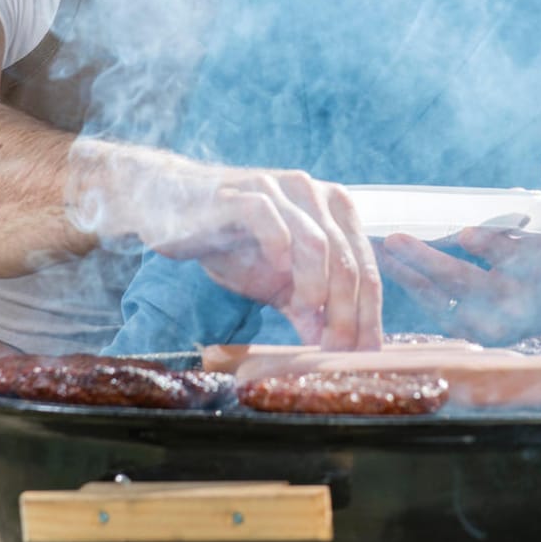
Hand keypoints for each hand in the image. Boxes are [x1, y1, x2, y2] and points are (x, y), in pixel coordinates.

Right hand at [70, 142, 382, 349]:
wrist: (172, 206)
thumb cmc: (232, 242)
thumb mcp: (276, 282)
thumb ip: (307, 307)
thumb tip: (334, 349)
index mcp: (333, 208)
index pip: (364, 265)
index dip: (369, 312)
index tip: (368, 352)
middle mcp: (314, 193)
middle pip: (346, 258)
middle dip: (347, 310)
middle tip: (341, 349)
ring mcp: (279, 189)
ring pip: (316, 239)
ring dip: (318, 285)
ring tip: (312, 319)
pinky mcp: (242, 192)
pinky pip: (269, 217)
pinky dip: (279, 247)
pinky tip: (278, 274)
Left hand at [378, 143, 540, 343]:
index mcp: (540, 270)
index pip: (513, 256)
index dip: (490, 245)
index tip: (464, 234)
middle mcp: (516, 301)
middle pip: (468, 282)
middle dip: (429, 262)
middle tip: (396, 239)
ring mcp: (494, 322)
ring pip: (445, 300)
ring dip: (410, 276)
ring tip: (382, 252)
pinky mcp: (476, 333)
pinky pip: (439, 312)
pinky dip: (416, 290)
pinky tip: (393, 269)